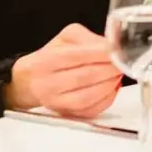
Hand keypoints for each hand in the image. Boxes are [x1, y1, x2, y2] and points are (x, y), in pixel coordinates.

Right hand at [5, 23, 122, 118]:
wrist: (29, 81)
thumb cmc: (50, 56)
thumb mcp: (66, 38)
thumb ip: (88, 38)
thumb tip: (111, 45)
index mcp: (46, 61)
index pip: (77, 56)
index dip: (101, 53)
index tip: (117, 49)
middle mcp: (47, 84)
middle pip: (85, 77)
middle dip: (110, 68)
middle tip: (123, 61)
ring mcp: (55, 102)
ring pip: (88, 97)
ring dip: (110, 84)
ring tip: (118, 73)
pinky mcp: (65, 114)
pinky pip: (89, 110)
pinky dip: (106, 99)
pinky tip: (112, 87)